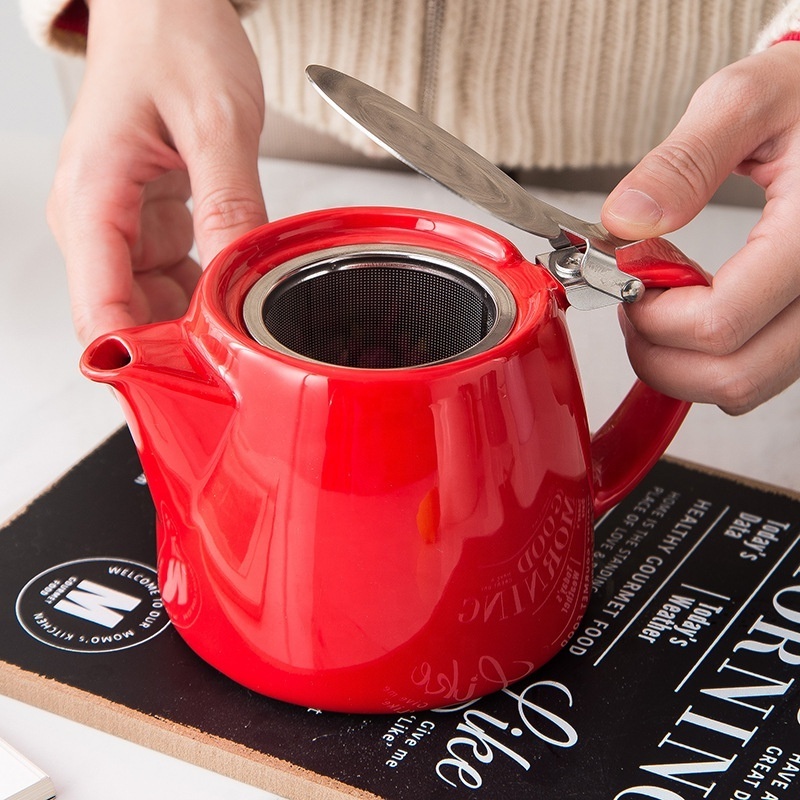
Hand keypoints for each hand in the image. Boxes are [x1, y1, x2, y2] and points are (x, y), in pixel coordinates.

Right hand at [48, 0, 267, 343]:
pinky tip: (235, 296)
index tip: (180, 391)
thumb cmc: (171, 39)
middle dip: (173, 353)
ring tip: (240, 337)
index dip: (137, 361)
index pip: (97, 310)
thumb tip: (236, 275)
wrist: (161, 5)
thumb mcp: (216, 119)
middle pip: (122, 320)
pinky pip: (172, 282)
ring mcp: (120, 227)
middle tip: (230, 374)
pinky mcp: (147, 224)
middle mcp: (94, 220)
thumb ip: (228, 199)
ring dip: (192, 328)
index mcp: (90, 197)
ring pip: (149, 308)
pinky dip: (202, 297)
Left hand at [601, 41, 799, 414]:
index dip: (653, 316)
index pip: (720, 322)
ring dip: (682, 366)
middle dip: (659, 354)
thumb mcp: (748, 97)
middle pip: (732, 376)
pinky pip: (762, 373)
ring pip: (746, 386)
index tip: (628, 284)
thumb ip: (683, 161)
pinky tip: (696, 315)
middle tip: (634, 307)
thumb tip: (625, 221)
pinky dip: (714, 361)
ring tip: (659, 310)